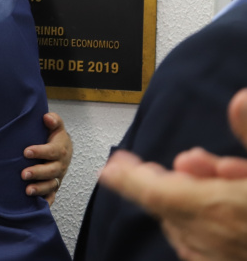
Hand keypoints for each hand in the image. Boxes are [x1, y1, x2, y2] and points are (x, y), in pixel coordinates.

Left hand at [22, 112, 72, 202]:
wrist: (63, 149)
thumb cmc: (54, 136)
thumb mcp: (56, 126)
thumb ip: (53, 120)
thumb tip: (47, 117)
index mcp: (60, 150)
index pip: (52, 151)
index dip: (40, 152)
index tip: (26, 152)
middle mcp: (60, 165)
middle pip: (52, 171)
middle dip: (38, 173)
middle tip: (23, 174)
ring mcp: (57, 177)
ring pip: (51, 185)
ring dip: (40, 189)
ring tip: (27, 191)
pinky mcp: (54, 186)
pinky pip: (51, 196)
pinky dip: (46, 202)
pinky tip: (37, 206)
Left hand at [97, 89, 246, 260]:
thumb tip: (239, 100)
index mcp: (221, 212)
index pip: (157, 192)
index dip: (130, 178)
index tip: (111, 169)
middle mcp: (215, 242)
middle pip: (172, 210)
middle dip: (168, 182)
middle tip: (170, 162)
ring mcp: (224, 260)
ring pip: (191, 231)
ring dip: (193, 201)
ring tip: (213, 174)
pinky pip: (210, 250)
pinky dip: (211, 226)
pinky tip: (228, 204)